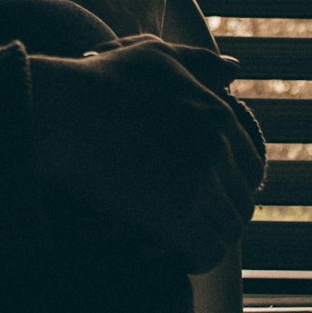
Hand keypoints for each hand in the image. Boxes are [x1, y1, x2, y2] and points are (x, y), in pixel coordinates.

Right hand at [29, 36, 264, 274]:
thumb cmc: (98, 79)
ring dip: (197, 241)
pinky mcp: (176, 212)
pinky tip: (149, 247)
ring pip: (225, 233)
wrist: (60, 109)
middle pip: (240, 204)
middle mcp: (218, 147)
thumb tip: (234, 70)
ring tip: (157, 238)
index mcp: (218, 113)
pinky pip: (205, 253)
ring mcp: (199, 180)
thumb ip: (197, 62)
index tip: (198, 200)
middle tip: (176, 225)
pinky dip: (186, 258)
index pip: (251, 169)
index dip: (227, 189)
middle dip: (212, 219)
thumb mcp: (154, 54)